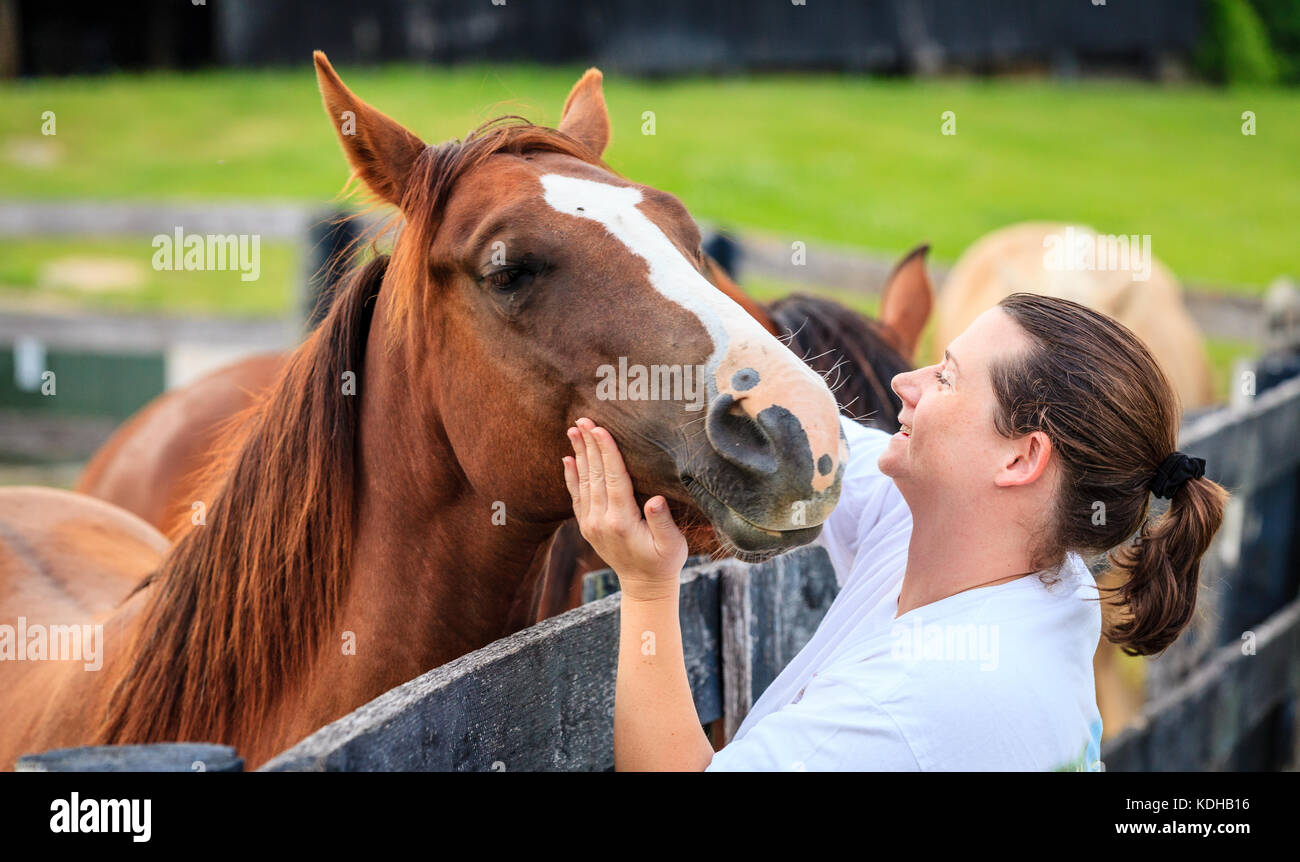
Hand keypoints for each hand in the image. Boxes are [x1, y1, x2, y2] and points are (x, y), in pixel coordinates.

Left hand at [563, 417, 687, 601]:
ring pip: (583, 482)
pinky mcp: (587, 526)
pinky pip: (576, 496)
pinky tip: (568, 458)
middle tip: (582, 419)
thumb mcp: (672, 545)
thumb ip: (662, 522)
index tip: (599, 429)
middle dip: (589, 445)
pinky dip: (571, 476)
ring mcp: (590, 524)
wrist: (643, 587)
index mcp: (621, 521)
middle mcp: (600, 521)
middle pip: (594, 474)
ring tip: (573, 430)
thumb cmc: (664, 562)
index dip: (606, 452)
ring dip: (578, 454)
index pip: (613, 478)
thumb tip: (655, 500)